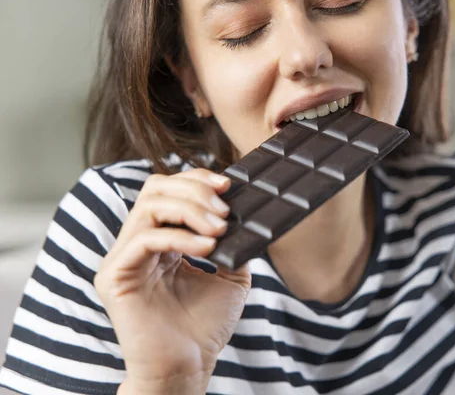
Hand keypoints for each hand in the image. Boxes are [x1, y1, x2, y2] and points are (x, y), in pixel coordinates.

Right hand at [94, 169, 250, 392]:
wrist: (189, 366)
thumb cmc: (205, 326)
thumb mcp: (231, 276)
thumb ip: (234, 244)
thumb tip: (248, 215)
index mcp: (161, 241)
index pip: (169, 191)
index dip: (196, 180)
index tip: (228, 184)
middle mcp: (138, 244)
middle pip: (155, 188)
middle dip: (195, 191)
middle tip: (224, 210)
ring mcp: (123, 258)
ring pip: (149, 206)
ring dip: (191, 210)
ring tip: (220, 229)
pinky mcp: (114, 275)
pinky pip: (144, 238)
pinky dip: (180, 237)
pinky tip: (208, 247)